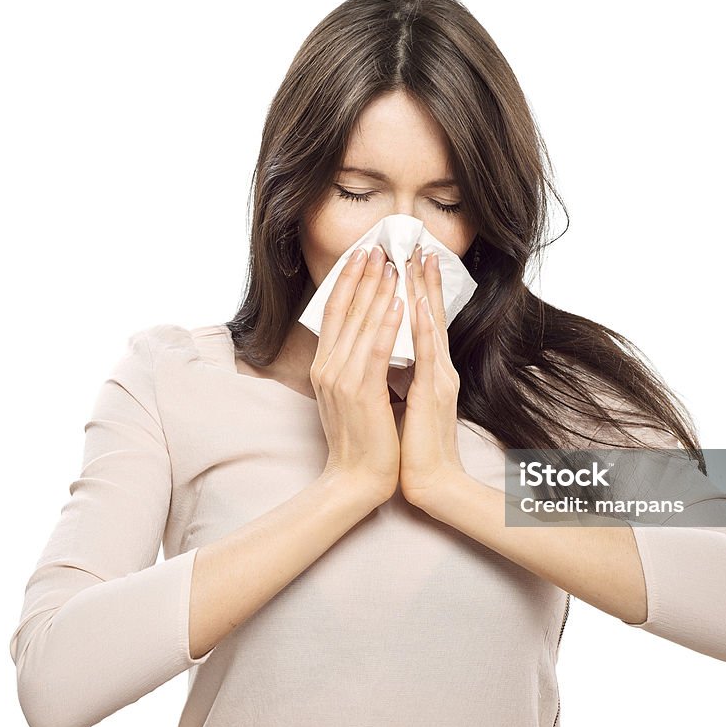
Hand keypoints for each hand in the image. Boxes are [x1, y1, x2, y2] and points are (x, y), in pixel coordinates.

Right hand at [311, 245, 404, 510]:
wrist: (357, 479)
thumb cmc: (362, 440)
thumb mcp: (351, 395)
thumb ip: (353, 366)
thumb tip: (365, 338)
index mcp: (325, 367)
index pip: (334, 313)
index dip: (347, 281)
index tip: (361, 255)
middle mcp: (328, 368)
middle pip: (345, 310)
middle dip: (363, 276)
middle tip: (378, 246)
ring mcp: (341, 379)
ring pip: (360, 324)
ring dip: (378, 291)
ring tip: (392, 264)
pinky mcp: (361, 392)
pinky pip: (375, 350)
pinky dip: (387, 324)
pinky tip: (400, 303)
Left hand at [399, 246, 466, 505]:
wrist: (430, 480)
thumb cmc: (414, 446)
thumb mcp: (406, 402)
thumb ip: (404, 375)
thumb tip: (389, 356)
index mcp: (430, 370)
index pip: (423, 321)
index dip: (418, 290)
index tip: (410, 261)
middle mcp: (438, 368)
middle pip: (430, 315)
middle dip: (423, 279)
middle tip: (418, 245)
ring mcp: (439, 378)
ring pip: (430, 325)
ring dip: (425, 290)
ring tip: (419, 259)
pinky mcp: (434, 391)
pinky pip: (427, 351)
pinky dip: (424, 325)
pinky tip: (418, 302)